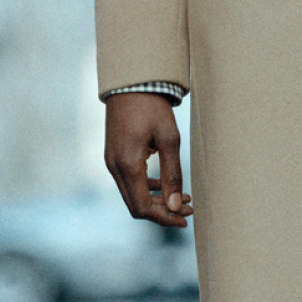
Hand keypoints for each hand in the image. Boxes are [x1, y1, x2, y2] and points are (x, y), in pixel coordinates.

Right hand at [105, 93, 192, 226]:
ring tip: (183, 197)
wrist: (130, 83)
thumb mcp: (169, 139)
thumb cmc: (152, 107)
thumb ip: (172, 174)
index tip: (187, 216)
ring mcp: (111, 162)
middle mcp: (114, 168)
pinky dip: (147, 188)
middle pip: (136, 206)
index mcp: (128, 165)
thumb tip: (176, 205)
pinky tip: (166, 185)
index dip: (165, 218)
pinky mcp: (114, 156)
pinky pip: (129, 182)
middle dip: (163, 212)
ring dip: (156, 201)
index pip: (143, 207)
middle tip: (189, 208)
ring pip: (132, 195)